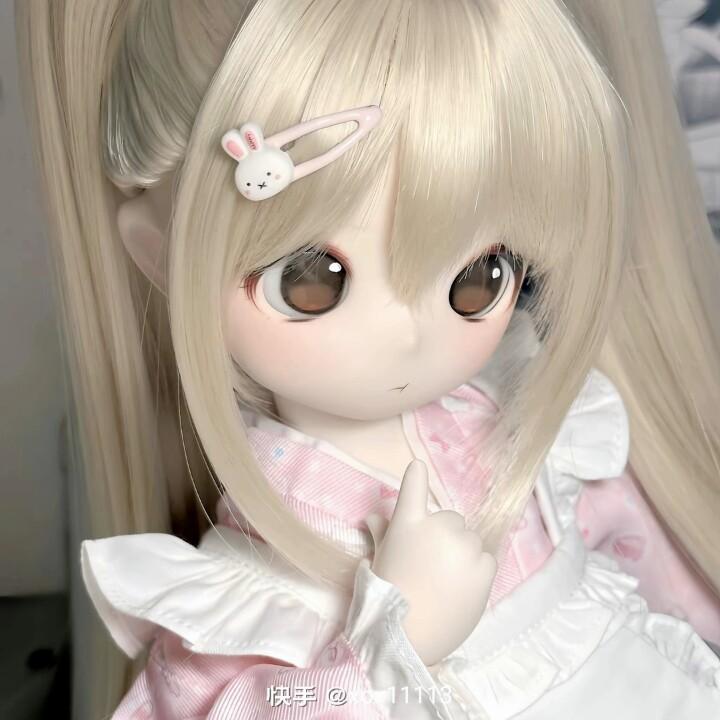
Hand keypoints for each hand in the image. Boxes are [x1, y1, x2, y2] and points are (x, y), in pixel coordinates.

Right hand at [366, 459, 495, 665]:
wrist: (407, 635)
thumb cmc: (386, 595)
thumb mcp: (380, 559)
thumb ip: (381, 533)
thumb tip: (375, 517)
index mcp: (409, 523)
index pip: (414, 487)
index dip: (416, 475)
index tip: (418, 466)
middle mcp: (439, 528)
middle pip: (452, 520)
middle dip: (444, 536)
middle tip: (431, 564)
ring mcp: (464, 546)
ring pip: (471, 540)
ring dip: (462, 554)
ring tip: (446, 582)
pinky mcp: (485, 567)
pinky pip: (486, 558)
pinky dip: (477, 570)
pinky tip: (461, 589)